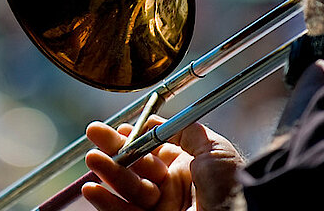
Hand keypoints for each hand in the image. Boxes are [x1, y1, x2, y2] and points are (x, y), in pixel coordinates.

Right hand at [82, 116, 242, 210]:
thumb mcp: (213, 148)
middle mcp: (172, 187)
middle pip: (135, 165)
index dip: (134, 138)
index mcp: (186, 167)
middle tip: (94, 133)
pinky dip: (106, 201)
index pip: (152, 150)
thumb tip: (155, 121)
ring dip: (108, 171)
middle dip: (114, 149)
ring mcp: (161, 207)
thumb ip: (185, 130)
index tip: (118, 128)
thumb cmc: (231, 186)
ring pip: (127, 187)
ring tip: (93, 158)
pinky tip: (92, 188)